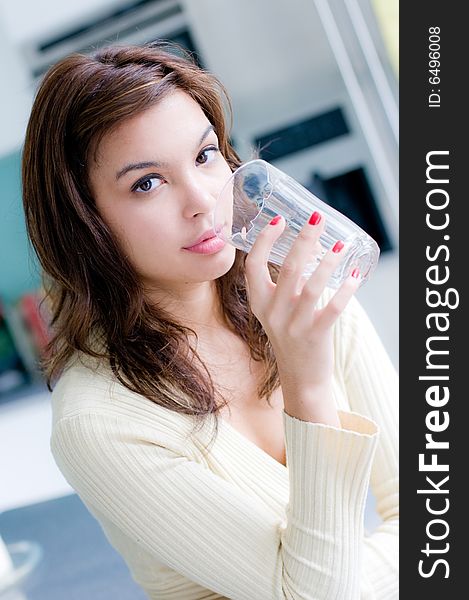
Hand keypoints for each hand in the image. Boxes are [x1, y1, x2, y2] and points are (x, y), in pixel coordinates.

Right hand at [244, 212, 360, 401]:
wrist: (300, 376)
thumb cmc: (290, 335)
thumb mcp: (276, 310)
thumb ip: (284, 284)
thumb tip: (309, 245)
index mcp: (259, 302)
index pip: (253, 265)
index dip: (264, 241)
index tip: (279, 220)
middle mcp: (273, 313)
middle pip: (288, 268)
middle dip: (304, 239)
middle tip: (317, 218)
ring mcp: (294, 325)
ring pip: (311, 287)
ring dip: (328, 263)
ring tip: (341, 246)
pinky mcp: (315, 335)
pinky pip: (333, 309)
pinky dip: (345, 291)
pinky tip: (354, 277)